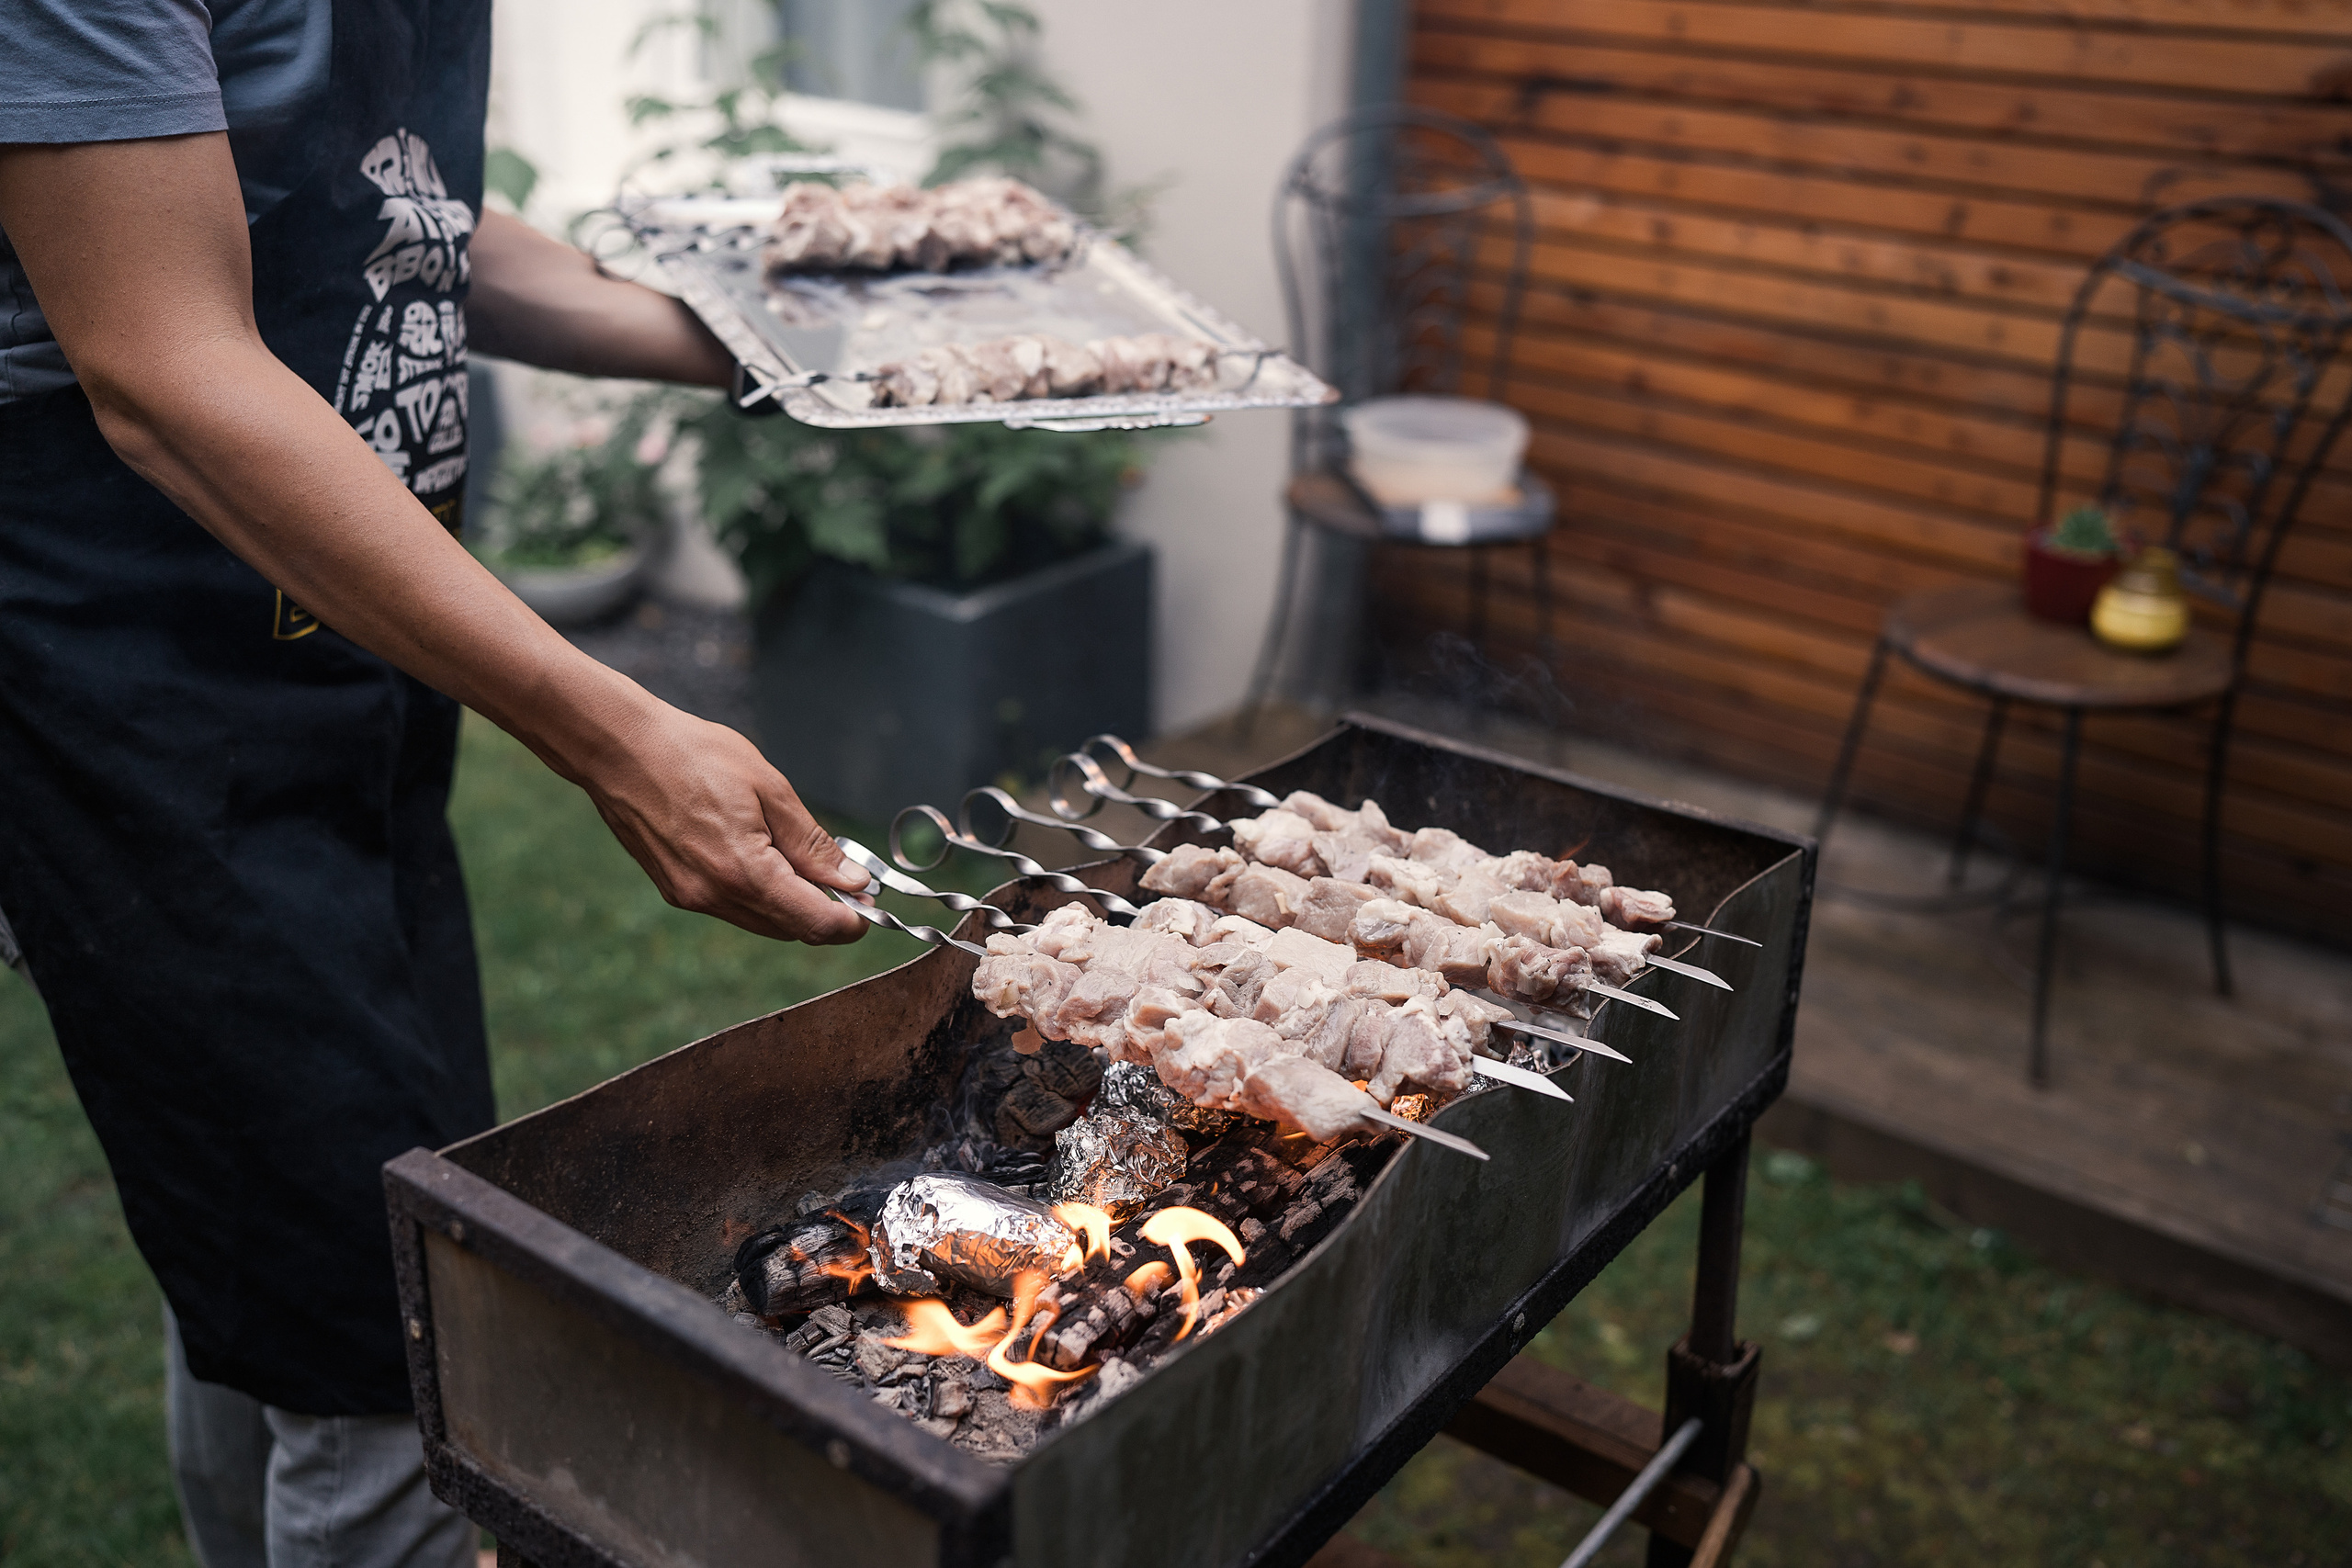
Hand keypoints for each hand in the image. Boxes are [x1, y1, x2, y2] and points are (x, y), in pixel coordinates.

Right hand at [573, 700, 871, 943]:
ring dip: (792, 904)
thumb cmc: (694, 755)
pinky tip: (766, 859)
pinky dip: (760, 894)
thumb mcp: (770, 789)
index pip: (813, 923)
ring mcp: (690, 897)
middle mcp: (714, 896)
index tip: (869, 905)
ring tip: (806, 862)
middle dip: (825, 911)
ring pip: (761, 921)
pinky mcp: (675, 890)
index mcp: (744, 872)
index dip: (850, 922)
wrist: (619, 748)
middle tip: (847, 879)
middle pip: (789, 928)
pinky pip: (732, 907)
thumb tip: (851, 881)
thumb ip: (812, 844)